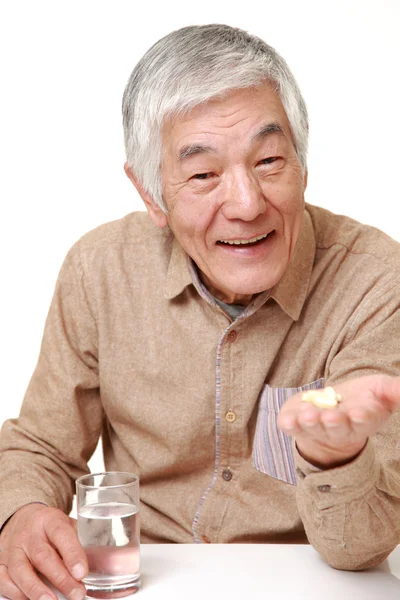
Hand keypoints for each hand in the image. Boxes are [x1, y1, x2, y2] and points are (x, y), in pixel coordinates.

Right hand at [0, 504, 87, 599]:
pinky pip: (5, 580)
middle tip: (77, 593)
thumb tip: (99, 565)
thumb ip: (79, 542)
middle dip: (61, 578)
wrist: (23, 520)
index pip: (61, 534)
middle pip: (43, 556)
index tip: (82, 572)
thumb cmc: (50, 527)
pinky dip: (17, 593)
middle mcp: (29, 533)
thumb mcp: (67, 525)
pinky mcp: (2, 562)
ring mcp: (13, 548)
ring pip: (21, 570)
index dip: (72, 553)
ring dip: (37, 589)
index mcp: (50, 520)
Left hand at [278, 374, 399, 468]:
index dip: (361, 418)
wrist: (334, 409)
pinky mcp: (296, 423)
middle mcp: (339, 429)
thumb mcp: (380, 391)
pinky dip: (289, 424)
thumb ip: (395, 390)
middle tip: (330, 417)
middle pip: (337, 428)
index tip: (359, 413)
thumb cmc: (361, 399)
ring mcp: (316, 428)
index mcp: (363, 421)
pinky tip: (287, 420)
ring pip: (313, 428)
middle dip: (334, 422)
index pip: (364, 422)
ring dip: (310, 422)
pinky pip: (291, 427)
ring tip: (308, 415)